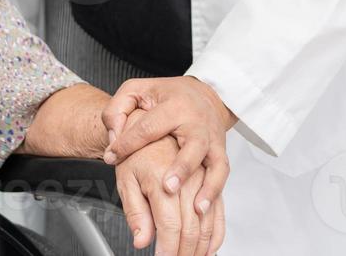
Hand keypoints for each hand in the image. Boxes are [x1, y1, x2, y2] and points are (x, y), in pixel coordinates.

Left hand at [103, 76, 234, 216]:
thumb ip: (117, 109)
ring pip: (215, 163)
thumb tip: (113, 136)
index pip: (149, 127)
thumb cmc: (165, 96)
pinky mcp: (220, 152)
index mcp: (174, 106)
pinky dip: (214, 192)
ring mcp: (212, 139)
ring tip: (195, 208)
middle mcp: (197, 123)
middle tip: (167, 187)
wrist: (201, 94)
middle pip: (194, 145)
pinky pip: (222, 174)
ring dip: (207, 187)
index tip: (111, 157)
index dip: (128, 143)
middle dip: (182, 167)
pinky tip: (203, 210)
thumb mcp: (136, 91)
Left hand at [115, 132, 224, 255]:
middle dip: (184, 249)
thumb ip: (132, 207)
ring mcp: (205, 171)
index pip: (169, 219)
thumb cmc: (141, 139)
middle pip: (192, 223)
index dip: (167, 246)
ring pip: (210, 217)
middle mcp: (190, 169)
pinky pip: (221, 207)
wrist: (165, 104)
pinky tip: (209, 247)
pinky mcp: (213, 173)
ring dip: (202, 244)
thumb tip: (141, 239)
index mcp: (162, 168)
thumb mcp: (125, 171)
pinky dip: (216, 231)